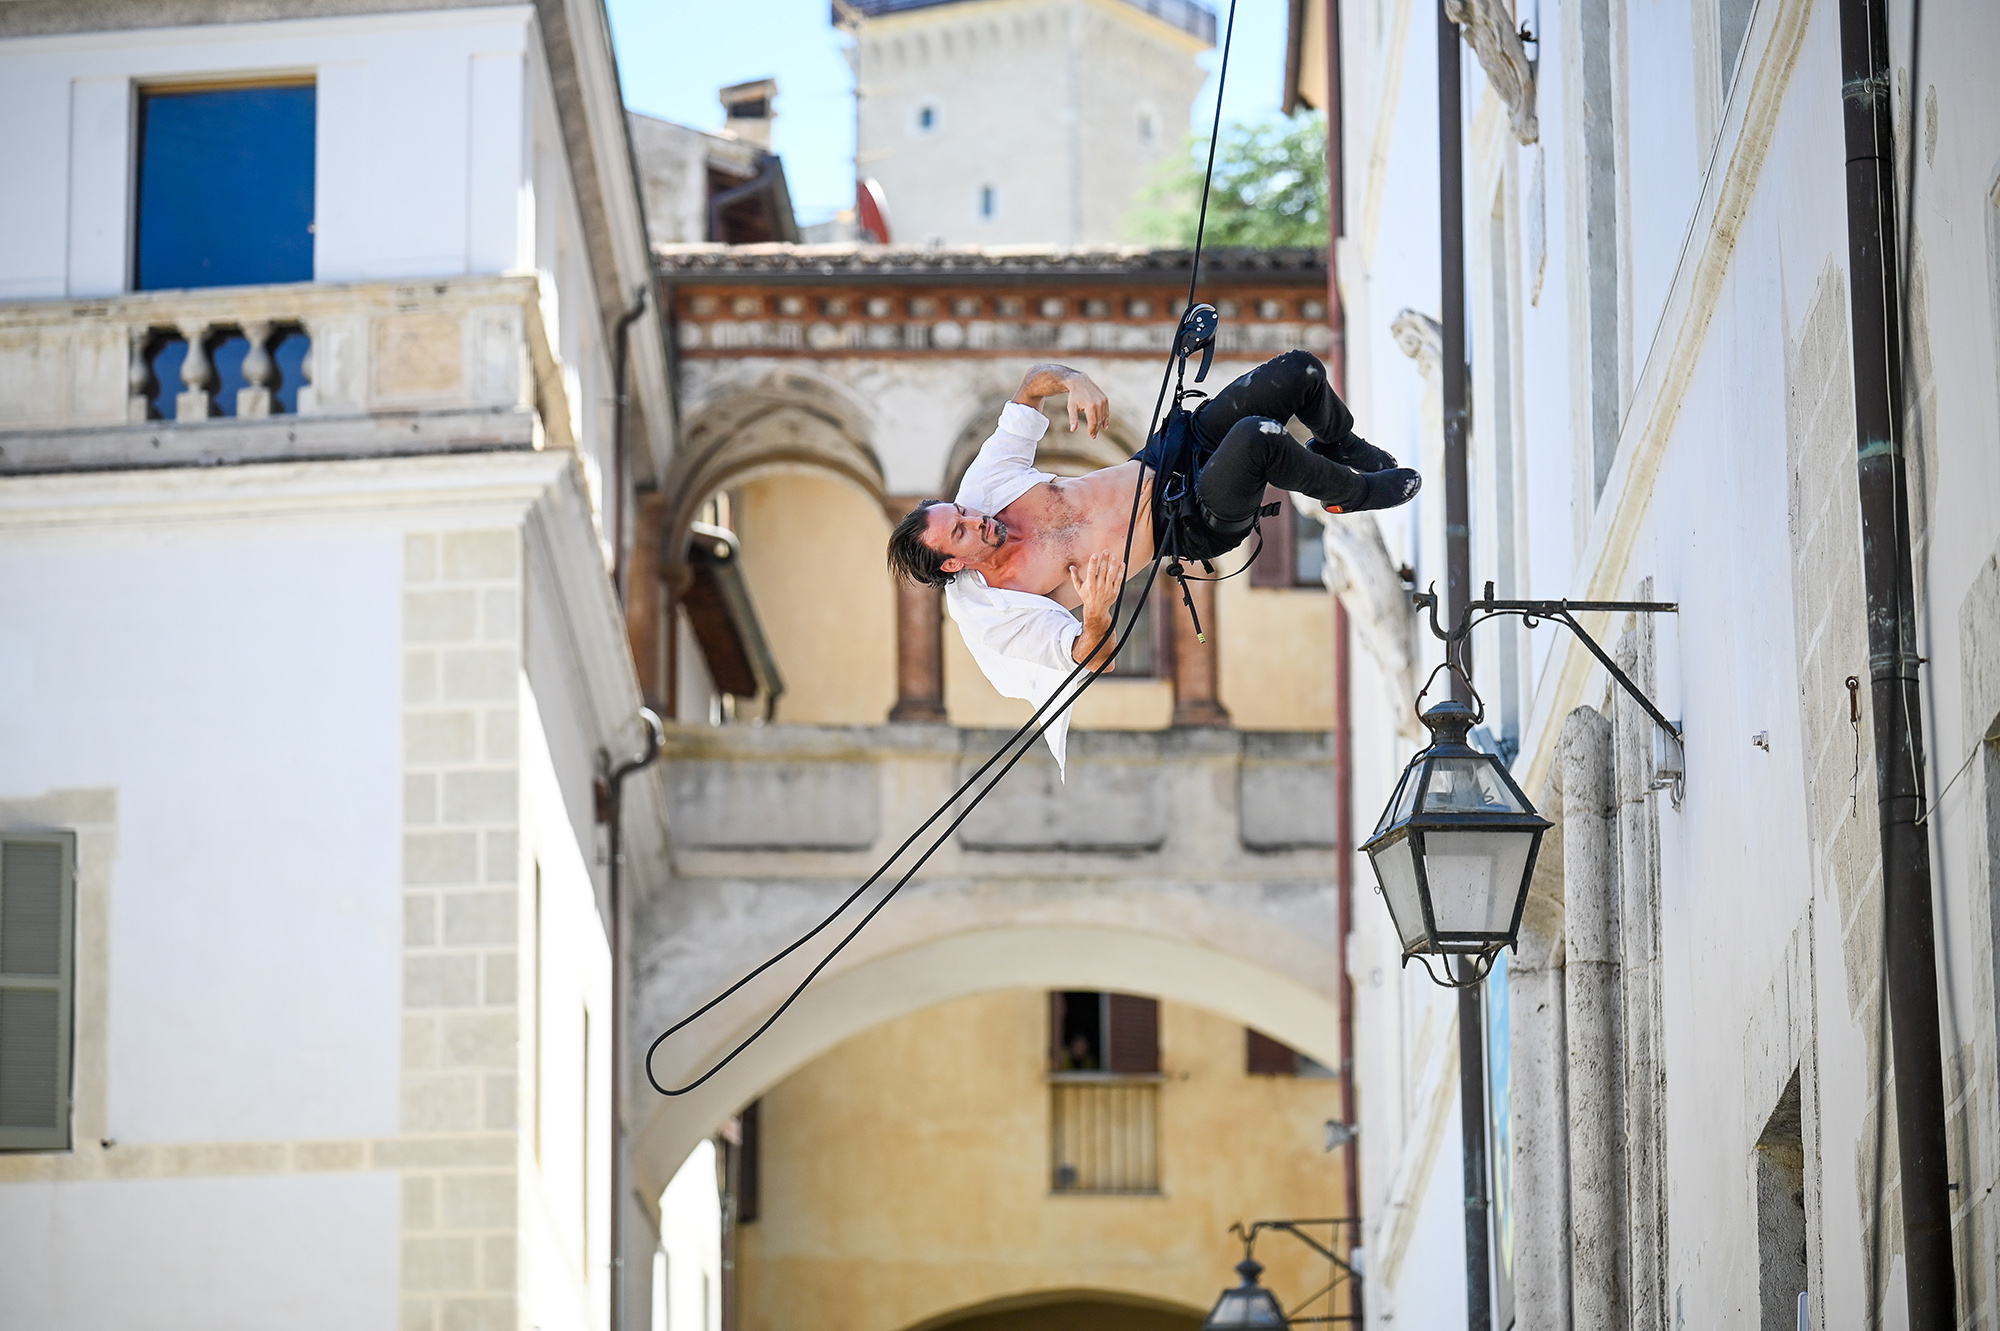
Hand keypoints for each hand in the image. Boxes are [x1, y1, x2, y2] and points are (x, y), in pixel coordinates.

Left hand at [1013, 364, 1110, 436]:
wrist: (1080, 382)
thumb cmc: (1074, 396)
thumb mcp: (1071, 407)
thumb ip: (1073, 419)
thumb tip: (1073, 430)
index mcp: (1091, 406)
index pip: (1093, 422)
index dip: (1092, 430)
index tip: (1091, 436)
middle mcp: (1099, 403)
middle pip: (1099, 420)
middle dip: (1096, 429)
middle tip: (1093, 436)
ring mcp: (1103, 401)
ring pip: (1103, 416)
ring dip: (1101, 425)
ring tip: (1098, 431)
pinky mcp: (1105, 399)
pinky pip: (1106, 411)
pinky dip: (1106, 418)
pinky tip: (1105, 426)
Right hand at [1068, 550, 1125, 667]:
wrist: (1096, 610)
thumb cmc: (1087, 596)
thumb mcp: (1079, 588)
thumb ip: (1075, 577)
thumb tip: (1071, 567)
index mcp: (1090, 585)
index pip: (1091, 572)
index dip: (1093, 563)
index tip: (1095, 554)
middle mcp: (1099, 587)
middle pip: (1102, 571)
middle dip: (1104, 560)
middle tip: (1106, 551)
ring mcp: (1108, 589)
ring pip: (1111, 575)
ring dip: (1113, 565)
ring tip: (1114, 555)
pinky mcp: (1115, 591)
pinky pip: (1118, 580)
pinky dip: (1121, 572)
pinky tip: (1122, 564)